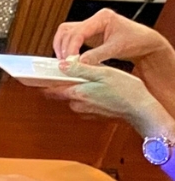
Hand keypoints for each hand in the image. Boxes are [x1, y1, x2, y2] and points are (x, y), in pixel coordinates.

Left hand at [45, 59, 174, 136]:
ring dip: (78, 89)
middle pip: (61, 93)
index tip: (39, 75)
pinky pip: (84, 103)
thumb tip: (62, 65)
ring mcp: (85, 112)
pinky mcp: (94, 115)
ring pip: (74, 98)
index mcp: (77, 94)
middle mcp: (77, 105)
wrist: (141, 110)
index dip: (44, 82)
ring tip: (91, 79)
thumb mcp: (103, 73)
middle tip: (71, 72)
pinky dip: (88, 96)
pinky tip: (99, 90)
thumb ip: (80, 69)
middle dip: (63, 83)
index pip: (50, 90)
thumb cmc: (125, 90)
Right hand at [54, 8, 174, 66]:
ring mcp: (90, 27)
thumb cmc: (136, 40)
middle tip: (65, 63)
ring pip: (66, 33)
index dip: (71, 47)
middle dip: (64, 47)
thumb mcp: (117, 49)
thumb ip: (96, 55)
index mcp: (102, 18)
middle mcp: (94, 20)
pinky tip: (69, 58)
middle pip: (68, 31)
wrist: (145, 42)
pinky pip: (71, 39)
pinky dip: (67, 48)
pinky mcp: (89, 35)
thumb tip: (79, 62)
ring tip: (64, 61)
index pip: (79, 31)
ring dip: (62, 46)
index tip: (70, 61)